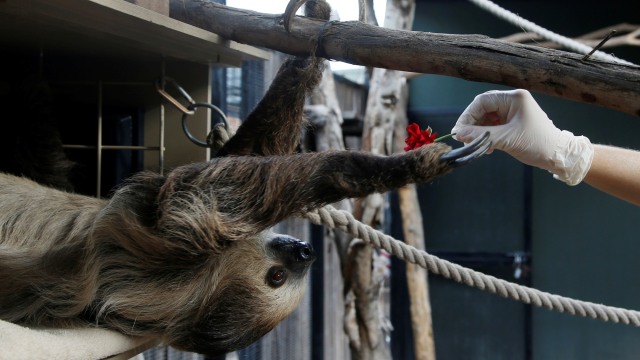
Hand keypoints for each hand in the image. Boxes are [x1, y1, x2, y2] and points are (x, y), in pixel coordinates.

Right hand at [452, 89, 593, 184]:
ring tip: (477, 145)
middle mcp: (513, 101)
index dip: (468, 116)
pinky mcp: (513, 122)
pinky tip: (487, 147)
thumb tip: (458, 133)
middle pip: (483, 108)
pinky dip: (486, 135)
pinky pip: (493, 125)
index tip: (459, 132)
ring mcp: (513, 111)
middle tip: (464, 139)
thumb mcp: (507, 139)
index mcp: (514, 98)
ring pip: (486, 118)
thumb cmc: (537, 144)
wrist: (559, 156)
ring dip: (479, 132)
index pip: (482, 101)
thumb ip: (480, 135)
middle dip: (472, 124)